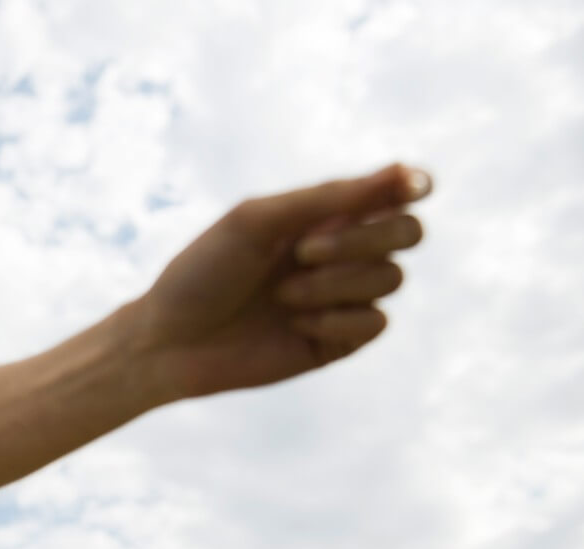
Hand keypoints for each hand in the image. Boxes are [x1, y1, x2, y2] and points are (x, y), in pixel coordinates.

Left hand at [139, 162, 431, 400]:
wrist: (170, 340)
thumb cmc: (203, 272)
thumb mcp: (258, 221)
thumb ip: (329, 197)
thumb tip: (403, 171)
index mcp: (321, 215)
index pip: (393, 193)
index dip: (414, 185)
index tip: (411, 187)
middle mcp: (340, 253)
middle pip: (406, 233)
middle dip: (363, 240)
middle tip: (304, 252)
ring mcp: (342, 298)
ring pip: (391, 278)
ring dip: (335, 283)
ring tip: (281, 296)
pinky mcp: (338, 341)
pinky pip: (375, 323)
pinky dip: (337, 318)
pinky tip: (294, 323)